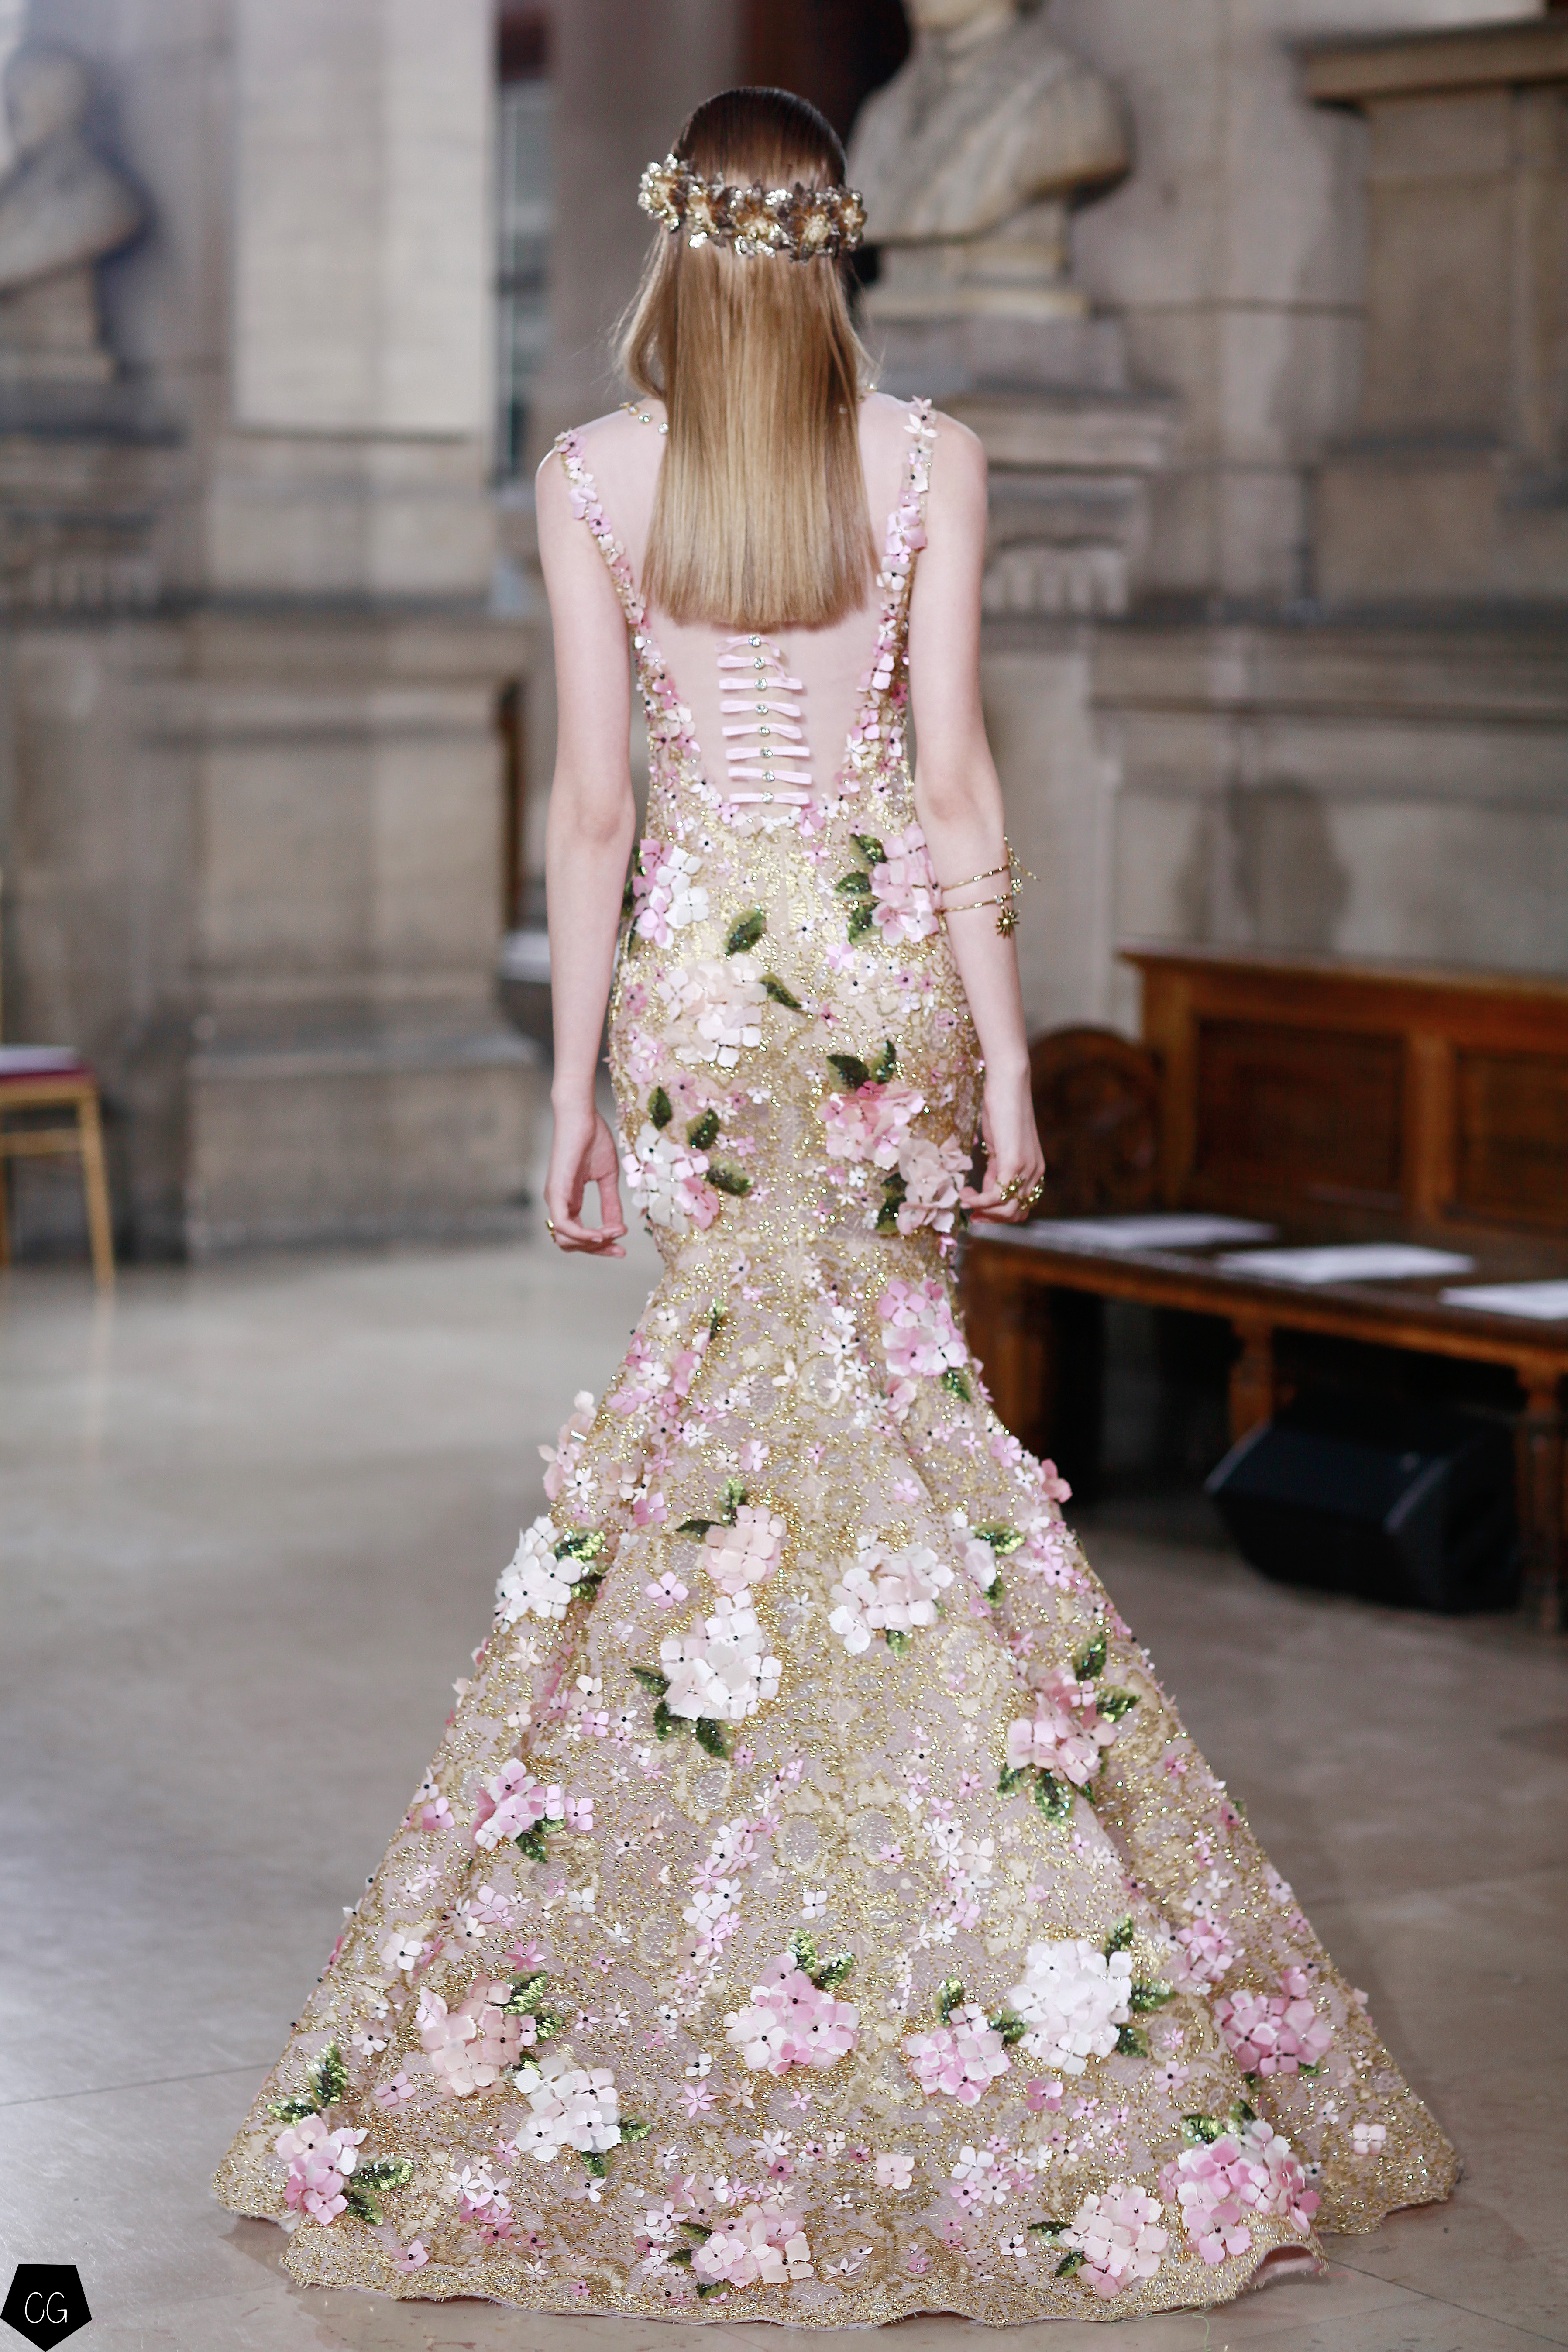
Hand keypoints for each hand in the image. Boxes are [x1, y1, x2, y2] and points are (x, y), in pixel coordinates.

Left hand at [543, 1103, 627, 1255]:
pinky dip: (583, 1234)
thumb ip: (611, 1203)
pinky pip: (564, 1225)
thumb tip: (618, 1228)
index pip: (580, 1235)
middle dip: (598, 1250)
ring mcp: (555, 1198)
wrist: (582, 1115)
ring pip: (566, 1240)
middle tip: (620, 1249)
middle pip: (572, 1244)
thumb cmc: (592, 1138)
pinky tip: (602, 1234)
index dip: (601, 1246)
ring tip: (614, 1233)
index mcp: (569, 1200)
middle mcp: (558, 1203)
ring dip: (593, 1243)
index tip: (623, 1248)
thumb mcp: (607, 1177)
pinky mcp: (556, 1191)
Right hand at [962, 1073, 1044, 1224]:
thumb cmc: (1002, 1109)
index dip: (997, 1215)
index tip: (975, 1210)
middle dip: (988, 1217)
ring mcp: (1026, 1169)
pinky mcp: (1015, 1163)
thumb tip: (985, 1189)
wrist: (1009, 1085)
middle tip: (967, 1208)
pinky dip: (978, 1201)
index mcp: (1034, 1170)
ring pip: (1006, 1210)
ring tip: (964, 1197)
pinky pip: (996, 1196)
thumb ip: (997, 1169)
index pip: (1020, 1207)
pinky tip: (965, 1194)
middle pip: (1014, 1213)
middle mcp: (1035, 1173)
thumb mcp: (1000, 1146)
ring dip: (982, 1210)